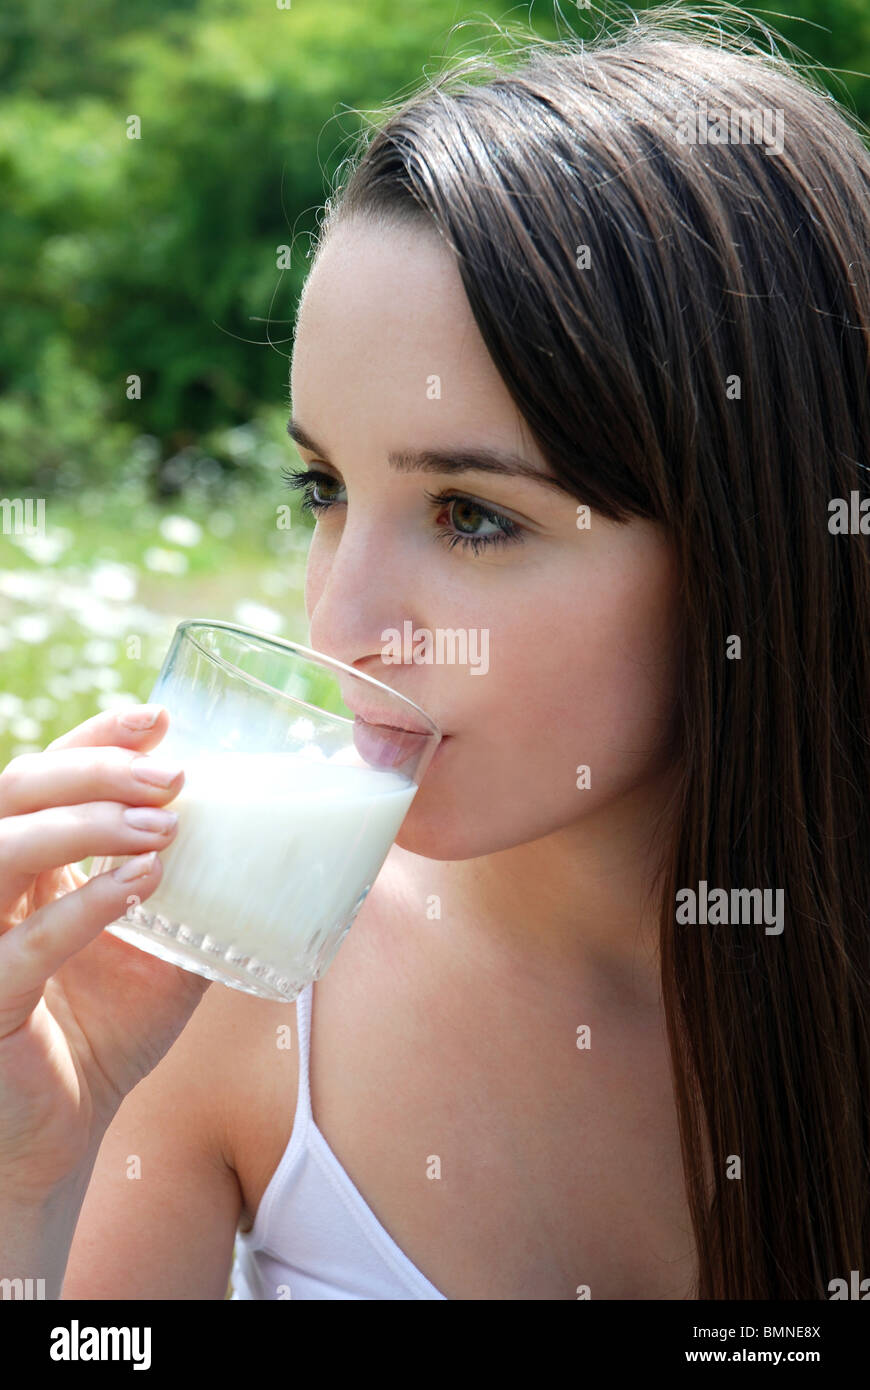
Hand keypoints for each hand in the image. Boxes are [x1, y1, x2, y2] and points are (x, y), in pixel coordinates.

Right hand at [0, 705, 209, 1195]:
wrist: (62, 1134)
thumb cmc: (104, 1035)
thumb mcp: (162, 954)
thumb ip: (195, 901)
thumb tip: (279, 852)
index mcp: (25, 866)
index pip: (42, 776)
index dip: (93, 737)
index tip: (159, 717)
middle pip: (16, 789)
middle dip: (96, 768)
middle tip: (174, 775)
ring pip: (3, 848)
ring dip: (87, 823)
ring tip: (166, 826)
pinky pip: (23, 943)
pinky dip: (85, 905)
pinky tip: (141, 883)